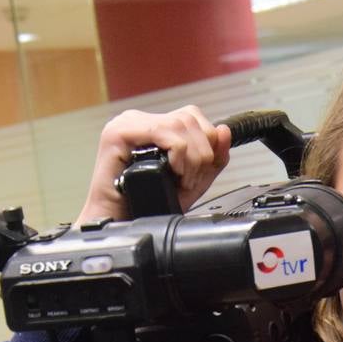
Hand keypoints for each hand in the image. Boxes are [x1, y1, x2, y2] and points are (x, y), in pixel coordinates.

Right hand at [76, 105, 231, 225]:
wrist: (120, 224)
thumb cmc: (147, 206)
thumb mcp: (192, 181)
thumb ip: (213, 158)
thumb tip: (224, 131)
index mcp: (154, 126)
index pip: (193, 116)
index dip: (208, 142)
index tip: (201, 171)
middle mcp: (140, 121)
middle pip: (190, 118)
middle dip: (202, 154)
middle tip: (190, 180)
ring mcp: (127, 125)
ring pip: (179, 124)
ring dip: (190, 158)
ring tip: (181, 180)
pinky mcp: (117, 133)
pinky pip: (162, 132)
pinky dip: (177, 155)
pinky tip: (172, 173)